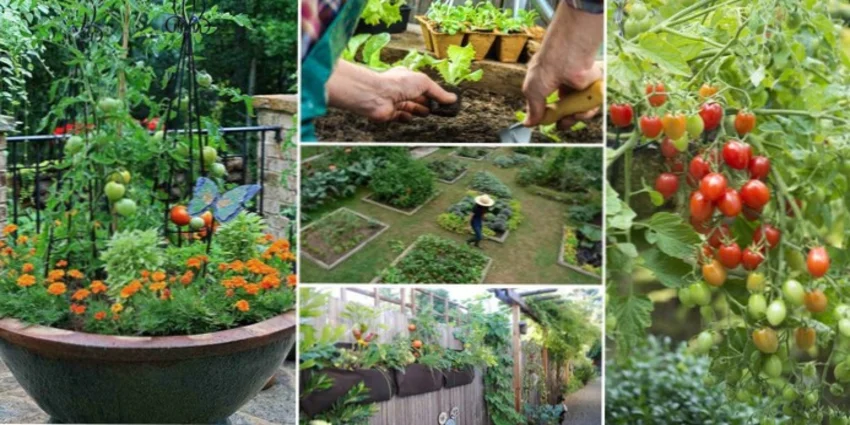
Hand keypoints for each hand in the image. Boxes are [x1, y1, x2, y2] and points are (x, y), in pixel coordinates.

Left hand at [327, 62, 456, 121]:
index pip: (424, 85)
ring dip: (419, 111)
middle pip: (418, 98)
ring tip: (427, 113)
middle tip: (439, 109)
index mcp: (408, 77)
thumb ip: (438, 92)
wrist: (377, 96)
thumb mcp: (424, 83)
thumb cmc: (398, 84)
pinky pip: (401, 117)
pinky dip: (406, 118)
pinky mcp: (390, 114)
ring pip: (411, 108)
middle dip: (428, 103)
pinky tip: (410, 117)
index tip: (444, 101)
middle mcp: (401, 89)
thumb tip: (452, 99)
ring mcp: (395, 102)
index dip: (434, 92)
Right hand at [522, 3, 602, 128]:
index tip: (547, 122)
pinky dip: (587, 112)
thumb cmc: (548, 65)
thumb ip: (532, 110)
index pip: (550, 104)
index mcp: (549, 83)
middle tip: (562, 124)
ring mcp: (579, 87)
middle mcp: (565, 85)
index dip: (550, 115)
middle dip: (564, 120)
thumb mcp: (532, 91)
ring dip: (576, 117)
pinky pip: (593, 105)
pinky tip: (580, 111)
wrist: (568, 56)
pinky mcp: (593, 87)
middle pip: (567, 109)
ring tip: (572, 116)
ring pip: (580, 109)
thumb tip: (528, 123)